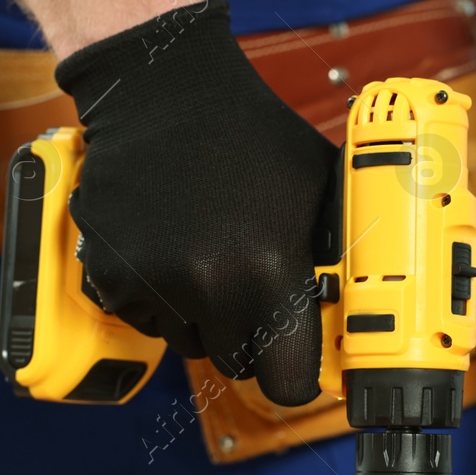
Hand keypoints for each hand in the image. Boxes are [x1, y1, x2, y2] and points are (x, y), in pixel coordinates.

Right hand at [54, 0, 336, 406]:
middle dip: (246, 336)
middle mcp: (207, 286)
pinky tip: (167, 246)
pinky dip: (154, 297)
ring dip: (198, 316)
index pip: (286, 382)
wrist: (164, 93)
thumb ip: (339, 256)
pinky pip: (142, 318)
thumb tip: (365, 309)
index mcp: (268, 271)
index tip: (293, 360)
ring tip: (205, 253)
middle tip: (247, 288)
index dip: (293, 373)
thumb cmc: (251, 137)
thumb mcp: (319, 189)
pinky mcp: (110, 275)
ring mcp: (152, 283)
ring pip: (185, 341)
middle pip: (234, 363)